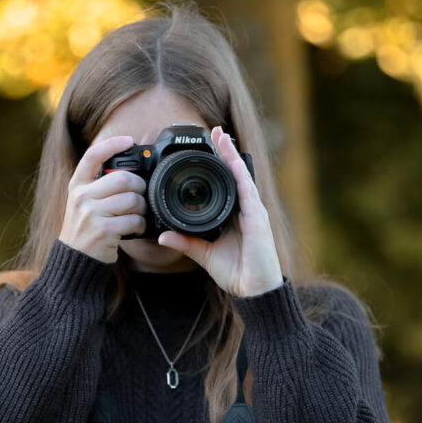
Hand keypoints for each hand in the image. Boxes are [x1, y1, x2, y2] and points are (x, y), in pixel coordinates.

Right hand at [59, 135, 146, 263]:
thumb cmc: (85, 228)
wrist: (75, 260)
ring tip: (138, 215)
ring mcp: (91, 214)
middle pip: (124, 178)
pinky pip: (134, 220)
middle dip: (140, 187)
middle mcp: (82, 196)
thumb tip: (130, 171)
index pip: (93, 155)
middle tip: (141, 196)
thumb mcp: (83, 202)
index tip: (129, 140)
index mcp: (77, 185)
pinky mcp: (103, 231)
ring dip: (142, 208)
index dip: (113, 144)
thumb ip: (99, 185)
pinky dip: (141, 225)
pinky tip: (136, 228)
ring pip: (132, 200)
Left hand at [157, 127, 283, 296]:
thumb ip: (185, 242)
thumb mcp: (203, 255)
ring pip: (242, 178)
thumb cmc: (236, 273)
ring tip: (223, 137)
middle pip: (235, 175)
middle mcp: (246, 210)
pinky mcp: (258, 220)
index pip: (226, 184)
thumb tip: (163, 234)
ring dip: (232, 157)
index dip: (219, 165)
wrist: (253, 291)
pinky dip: (240, 176)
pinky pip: (248, 193)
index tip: (209, 147)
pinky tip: (233, 162)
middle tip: (216, 131)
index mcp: (235, 216)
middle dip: (226, 152)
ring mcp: (254, 213)